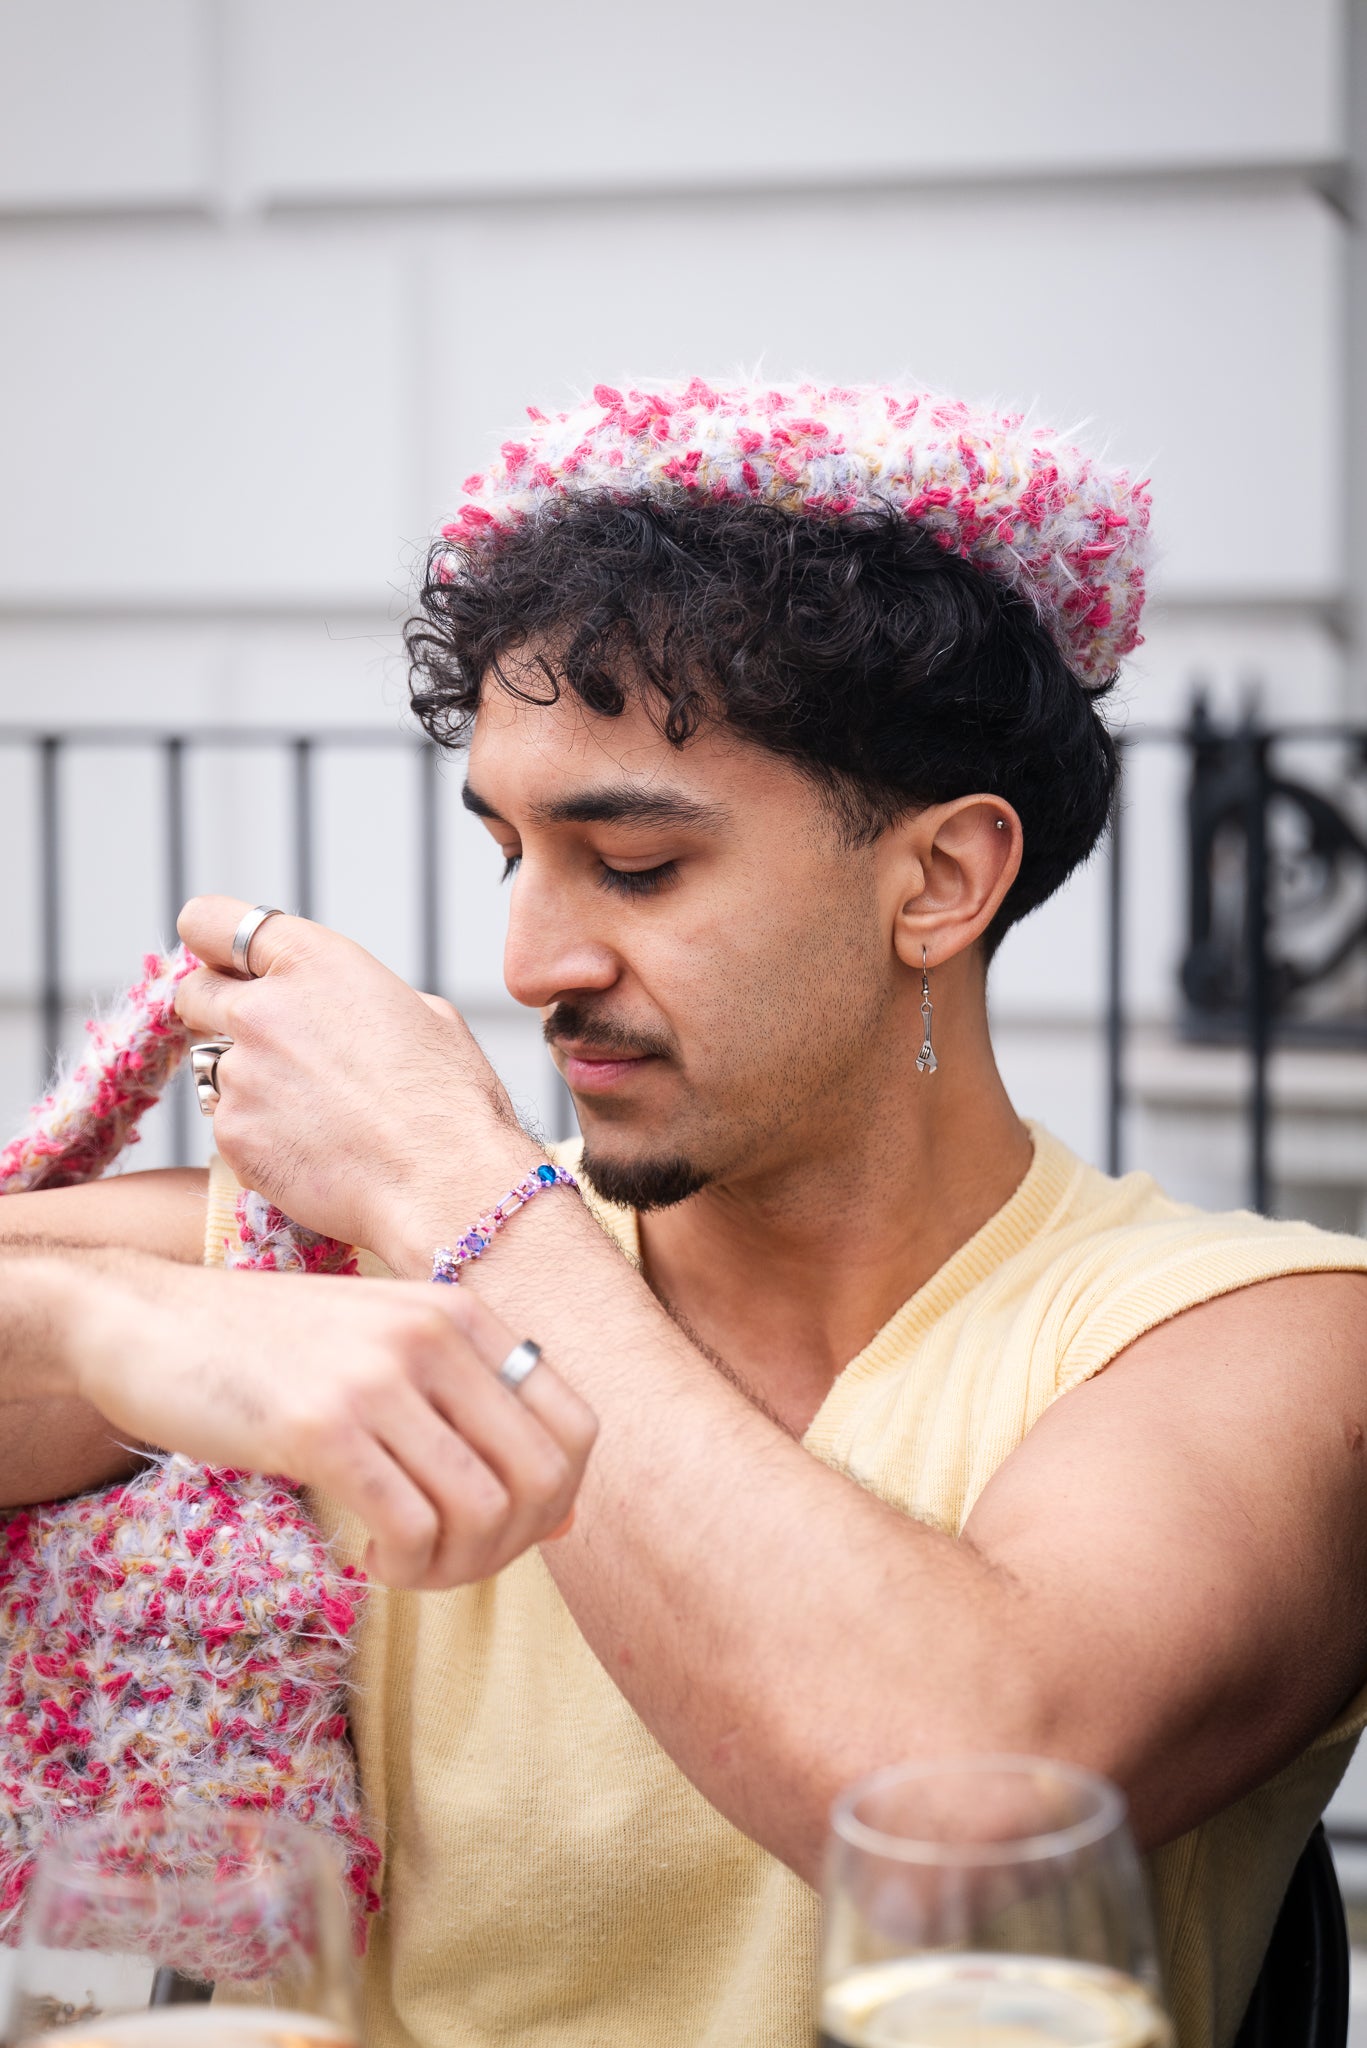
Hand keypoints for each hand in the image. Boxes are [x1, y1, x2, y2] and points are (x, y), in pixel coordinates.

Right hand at [64, 1258, 596, 1588]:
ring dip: (453, 1568)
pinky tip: (366, 1556)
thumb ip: (474, 1419)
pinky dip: (404, 1566)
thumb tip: (569, 1521)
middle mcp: (433, 1335)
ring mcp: (377, 1378)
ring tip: (404, 1562)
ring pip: (484, 1512)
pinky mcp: (318, 1428)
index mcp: (461, 1312)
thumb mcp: (386, 1355)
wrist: (141, 1318)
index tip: (496, 1529)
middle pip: (545, 1480)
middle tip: (447, 1561)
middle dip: (509, 1549)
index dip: (557, 1504)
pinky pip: (412, 1527)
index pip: (579, 1429)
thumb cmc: (266, 1350)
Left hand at [174, 896, 534, 1263]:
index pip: (210, 921)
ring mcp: (240, 1073)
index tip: (225, 964)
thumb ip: (362, 995)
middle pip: (193, 993)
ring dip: (246, 1081)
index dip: (213, 944)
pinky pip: (229, 1125)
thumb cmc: (449, 1100)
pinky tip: (312, 1150)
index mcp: (313, 962)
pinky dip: (259, 1136)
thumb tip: (348, 1009)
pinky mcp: (232, 1133)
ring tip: (310, 1112)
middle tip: (265, 1045)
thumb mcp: (425, 1013)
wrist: (443, 1181)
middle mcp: (262, 1009)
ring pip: (214, 1067)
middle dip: (217, 1013)